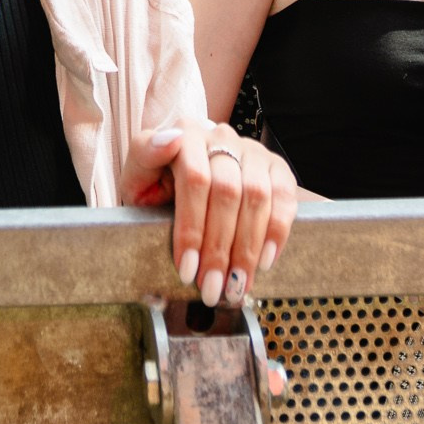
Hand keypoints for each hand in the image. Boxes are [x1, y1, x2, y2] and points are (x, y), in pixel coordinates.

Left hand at [128, 121, 297, 304]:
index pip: (195, 180)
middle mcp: (223, 137)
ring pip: (257, 197)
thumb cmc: (158, 179)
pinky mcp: (276, 166)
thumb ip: (144, 155)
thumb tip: (169, 141)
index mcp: (186, 134)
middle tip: (211, 288)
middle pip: (228, 192)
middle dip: (219, 249)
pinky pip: (285, 197)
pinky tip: (264, 262)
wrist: (183, 173)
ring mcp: (252, 150)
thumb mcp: (138, 173)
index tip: (186, 269)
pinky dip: (277, 233)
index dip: (192, 228)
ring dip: (248, 248)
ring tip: (235, 285)